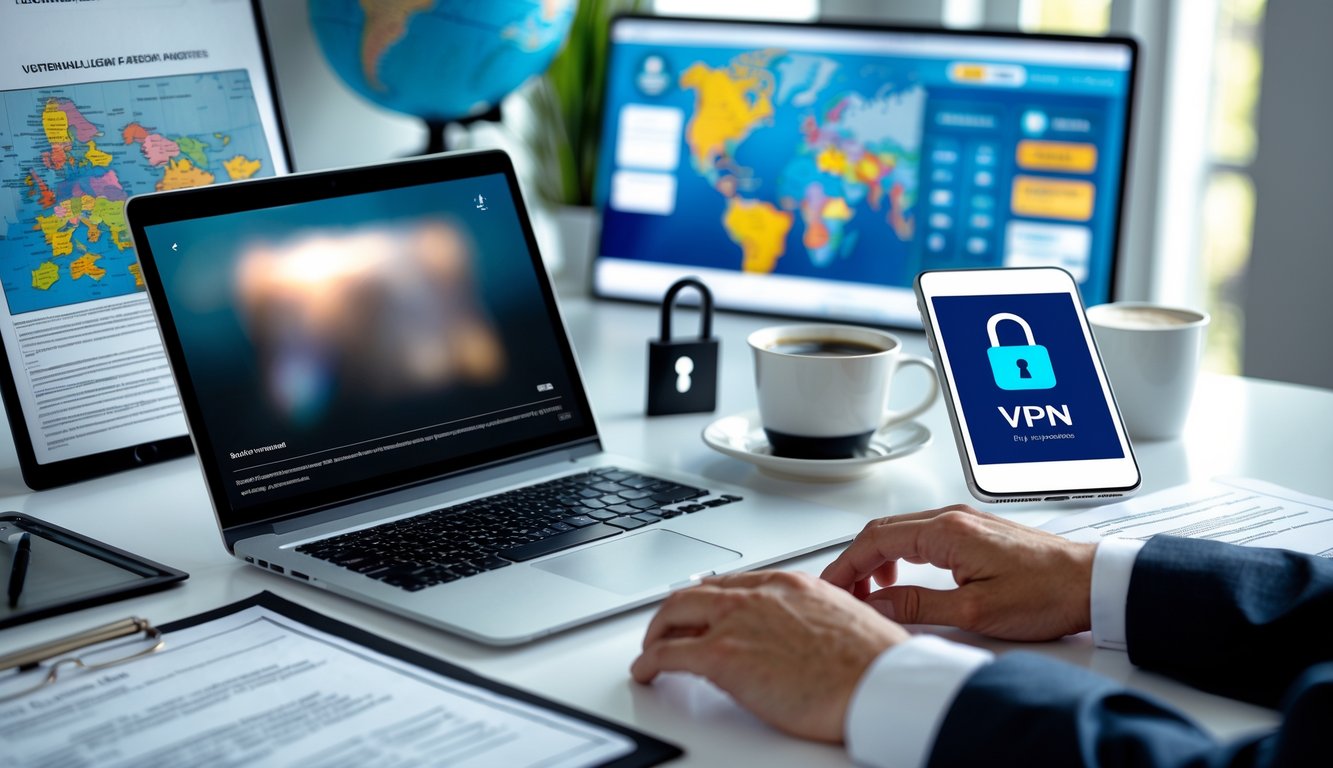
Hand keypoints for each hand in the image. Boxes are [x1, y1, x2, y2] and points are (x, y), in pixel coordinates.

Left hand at [631, 570, 908, 742]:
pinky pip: (668, 655)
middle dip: (674, 612)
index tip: (702, 610)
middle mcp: (758, 595)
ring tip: (651, 649)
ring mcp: (736, 622)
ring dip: (657, 633)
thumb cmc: (873, 663)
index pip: (732, 583)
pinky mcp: (722, 656)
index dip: (709, 599)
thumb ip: (809, 619)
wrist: (880, 682)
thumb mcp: (840, 621)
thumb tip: (798, 637)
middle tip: (666, 629)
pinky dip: (649, 662)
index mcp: (788, 583)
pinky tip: (646, 672)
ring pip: (674, 614)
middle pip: (695, 592)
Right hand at [821, 505, 1095, 640]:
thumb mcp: (975, 610)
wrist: (1091, 583)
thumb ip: (918, 605)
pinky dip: (900, 554)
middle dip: (855, 561)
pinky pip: (921, 535)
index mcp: (946, 531)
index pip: (875, 540)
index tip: (832, 587)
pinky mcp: (974, 531)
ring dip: (877, 558)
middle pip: (882, 531)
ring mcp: (964, 521)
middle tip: (842, 592)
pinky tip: (904, 578)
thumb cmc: (1046, 592)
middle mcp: (952, 518)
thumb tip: (877, 603)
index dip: (845, 565)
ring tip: (871, 591)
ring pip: (901, 531)